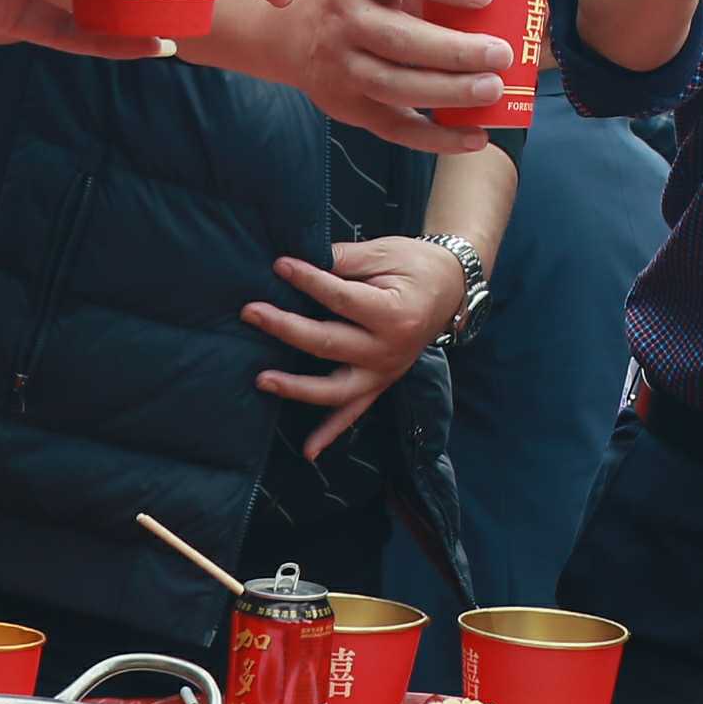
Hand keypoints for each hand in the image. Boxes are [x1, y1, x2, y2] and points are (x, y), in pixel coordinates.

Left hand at [245, 237, 468, 459]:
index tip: (280, 265)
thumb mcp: (385, 251)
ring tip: (261, 380)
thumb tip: (300, 260)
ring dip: (296, 388)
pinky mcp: (381, 383)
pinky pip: (354, 412)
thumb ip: (344, 260)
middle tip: (250, 312)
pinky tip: (308, 452)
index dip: (308, 280)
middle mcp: (389, 351)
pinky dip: (331, 433)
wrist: (452, 288)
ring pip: (335, 389)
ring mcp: (385, 373)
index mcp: (394, 314)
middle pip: (329, 344)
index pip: (340, 299)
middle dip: (285, 328)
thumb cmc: (416, 265)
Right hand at [272, 0, 515, 154]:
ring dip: (449, 92)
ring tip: (493, 90)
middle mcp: (343, 19)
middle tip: (502, 55)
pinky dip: (436, 138)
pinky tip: (475, 137)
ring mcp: (340, 66)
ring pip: (395, 85)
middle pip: (398, 39)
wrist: (293, 26)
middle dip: (454, 50)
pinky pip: (393, 127)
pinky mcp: (345, 105)